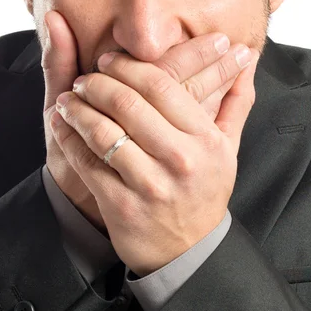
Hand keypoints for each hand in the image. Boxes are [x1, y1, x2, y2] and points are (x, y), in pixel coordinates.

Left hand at [42, 10, 246, 232]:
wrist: (188, 251)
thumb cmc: (204, 189)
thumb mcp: (228, 146)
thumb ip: (236, 100)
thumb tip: (248, 59)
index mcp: (204, 139)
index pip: (160, 85)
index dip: (127, 66)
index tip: (108, 59)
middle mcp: (179, 159)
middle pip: (128, 104)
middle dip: (97, 83)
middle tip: (84, 78)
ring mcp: (149, 184)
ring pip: (103, 132)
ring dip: (78, 109)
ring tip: (68, 98)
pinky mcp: (121, 206)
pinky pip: (87, 163)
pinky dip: (69, 139)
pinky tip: (62, 124)